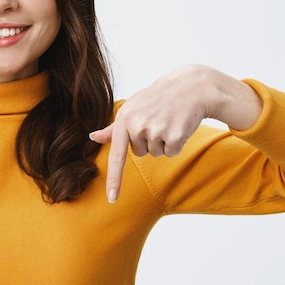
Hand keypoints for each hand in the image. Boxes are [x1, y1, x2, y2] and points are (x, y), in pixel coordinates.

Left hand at [88, 65, 218, 202]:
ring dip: (163, 141)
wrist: (191, 86)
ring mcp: (156, 131)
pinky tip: (179, 125)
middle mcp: (138, 126)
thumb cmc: (158, 97)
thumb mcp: (133, 107)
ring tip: (169, 120)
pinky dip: (176, 142)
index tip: (111, 198)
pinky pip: (171, 152)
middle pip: (140, 153)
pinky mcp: (174, 137)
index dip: (114, 179)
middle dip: (149, 140)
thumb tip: (93, 137)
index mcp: (124, 119)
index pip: (116, 156)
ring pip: (156, 153)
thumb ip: (114, 127)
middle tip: (158, 120)